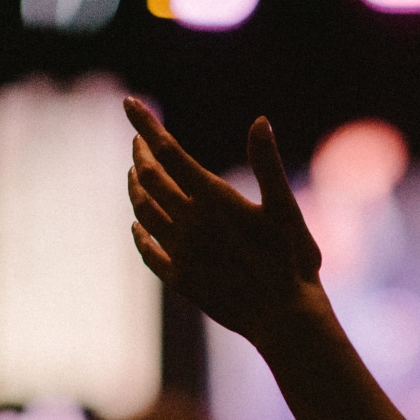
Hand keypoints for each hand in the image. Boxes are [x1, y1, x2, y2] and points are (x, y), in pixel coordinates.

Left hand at [125, 98, 324, 345]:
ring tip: (134, 175)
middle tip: (137, 140)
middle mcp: (190, 223)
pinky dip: (139, 233)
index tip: (129, 103)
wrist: (282, 317)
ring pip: (144, 212)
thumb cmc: (290, 260)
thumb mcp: (285, 208)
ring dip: (135, 189)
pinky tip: (138, 227)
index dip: (147, 126)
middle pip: (150, 179)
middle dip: (140, 154)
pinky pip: (149, 251)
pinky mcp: (181, 280)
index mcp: (213, 200)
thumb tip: (260, 121)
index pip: (169, 152)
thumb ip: (267, 164)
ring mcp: (182, 253)